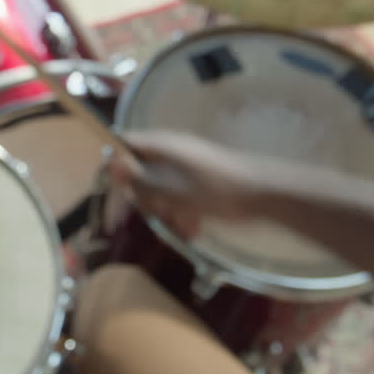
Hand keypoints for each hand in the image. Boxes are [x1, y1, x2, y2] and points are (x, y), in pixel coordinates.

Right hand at [107, 130, 266, 237]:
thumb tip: (109, 162)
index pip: (122, 150)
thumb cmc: (215, 190)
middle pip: (141, 175)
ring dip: (167, 212)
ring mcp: (187, 165)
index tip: (115, 211)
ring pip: (161, 190)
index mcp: (160, 145)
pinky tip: (194, 228)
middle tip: (158, 217)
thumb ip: (139, 178)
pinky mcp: (201, 180)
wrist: (263, 194)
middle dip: (148, 202)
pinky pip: (180, 196)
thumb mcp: (171, 189)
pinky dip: (183, 212)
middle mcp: (171, 151)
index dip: (114, 178)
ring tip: (183, 227)